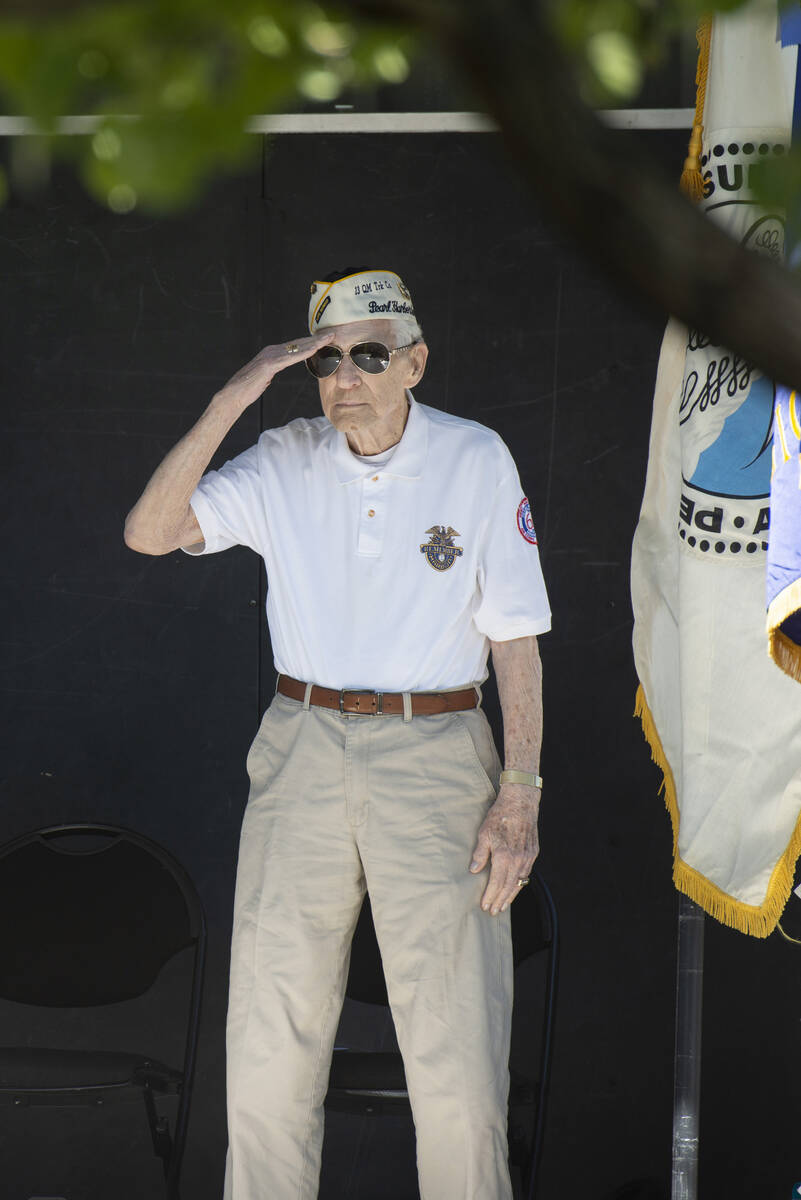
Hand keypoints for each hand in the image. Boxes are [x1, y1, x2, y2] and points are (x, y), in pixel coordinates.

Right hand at [215, 330, 335, 412]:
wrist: (233, 395)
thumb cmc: (248, 388)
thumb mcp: (263, 378)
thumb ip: (270, 372)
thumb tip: (272, 373)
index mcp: (272, 354)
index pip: (295, 347)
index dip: (311, 343)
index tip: (324, 340)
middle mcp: (271, 351)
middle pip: (298, 344)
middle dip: (316, 339)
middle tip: (332, 334)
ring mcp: (269, 356)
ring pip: (296, 348)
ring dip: (313, 343)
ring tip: (327, 339)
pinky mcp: (268, 365)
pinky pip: (289, 358)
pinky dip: (302, 353)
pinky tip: (313, 351)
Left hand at [469, 783, 539, 915]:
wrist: (521, 802)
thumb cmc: (500, 815)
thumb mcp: (484, 832)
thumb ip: (480, 853)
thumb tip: (474, 870)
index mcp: (504, 855)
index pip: (497, 882)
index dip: (491, 896)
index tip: (485, 905)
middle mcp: (518, 859)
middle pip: (509, 886)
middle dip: (500, 900)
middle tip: (493, 911)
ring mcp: (527, 857)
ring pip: (519, 882)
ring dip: (511, 895)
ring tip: (503, 905)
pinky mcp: (533, 852)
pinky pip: (526, 873)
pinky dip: (519, 883)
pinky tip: (515, 887)